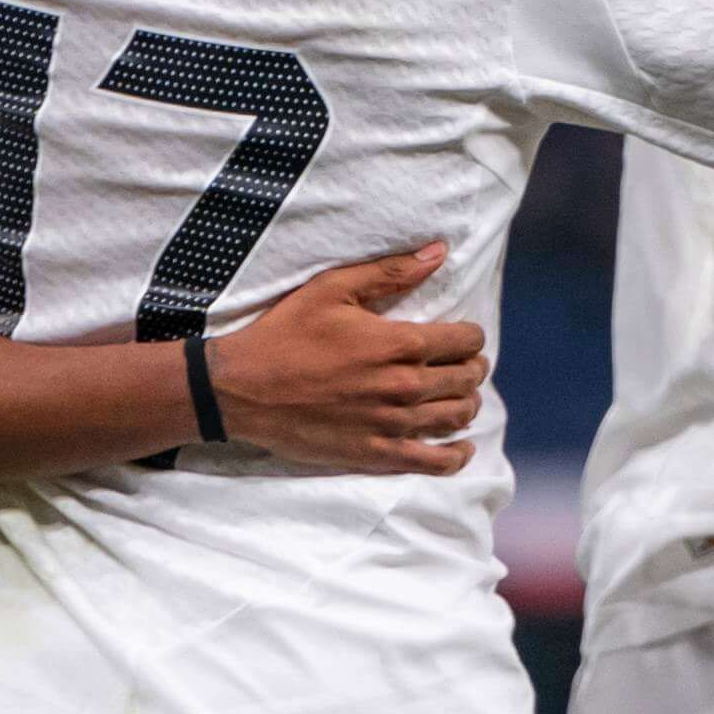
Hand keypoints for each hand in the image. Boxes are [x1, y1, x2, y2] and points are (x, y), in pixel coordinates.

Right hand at [203, 242, 489, 475]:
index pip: (466, 341)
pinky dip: (456, 456)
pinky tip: (461, 448)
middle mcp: (404, 386)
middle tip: (464, 365)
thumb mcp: (333, 289)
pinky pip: (434, 462)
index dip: (470, 337)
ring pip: (457, 417)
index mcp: (399, 344)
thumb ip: (391, 272)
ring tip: (460, 397)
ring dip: (467, 404)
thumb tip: (439, 251)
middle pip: (466, 379)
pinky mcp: (376, 453)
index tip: (462, 338)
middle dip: (472, 368)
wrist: (241, 389)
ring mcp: (391, 423)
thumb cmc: (285, 334)